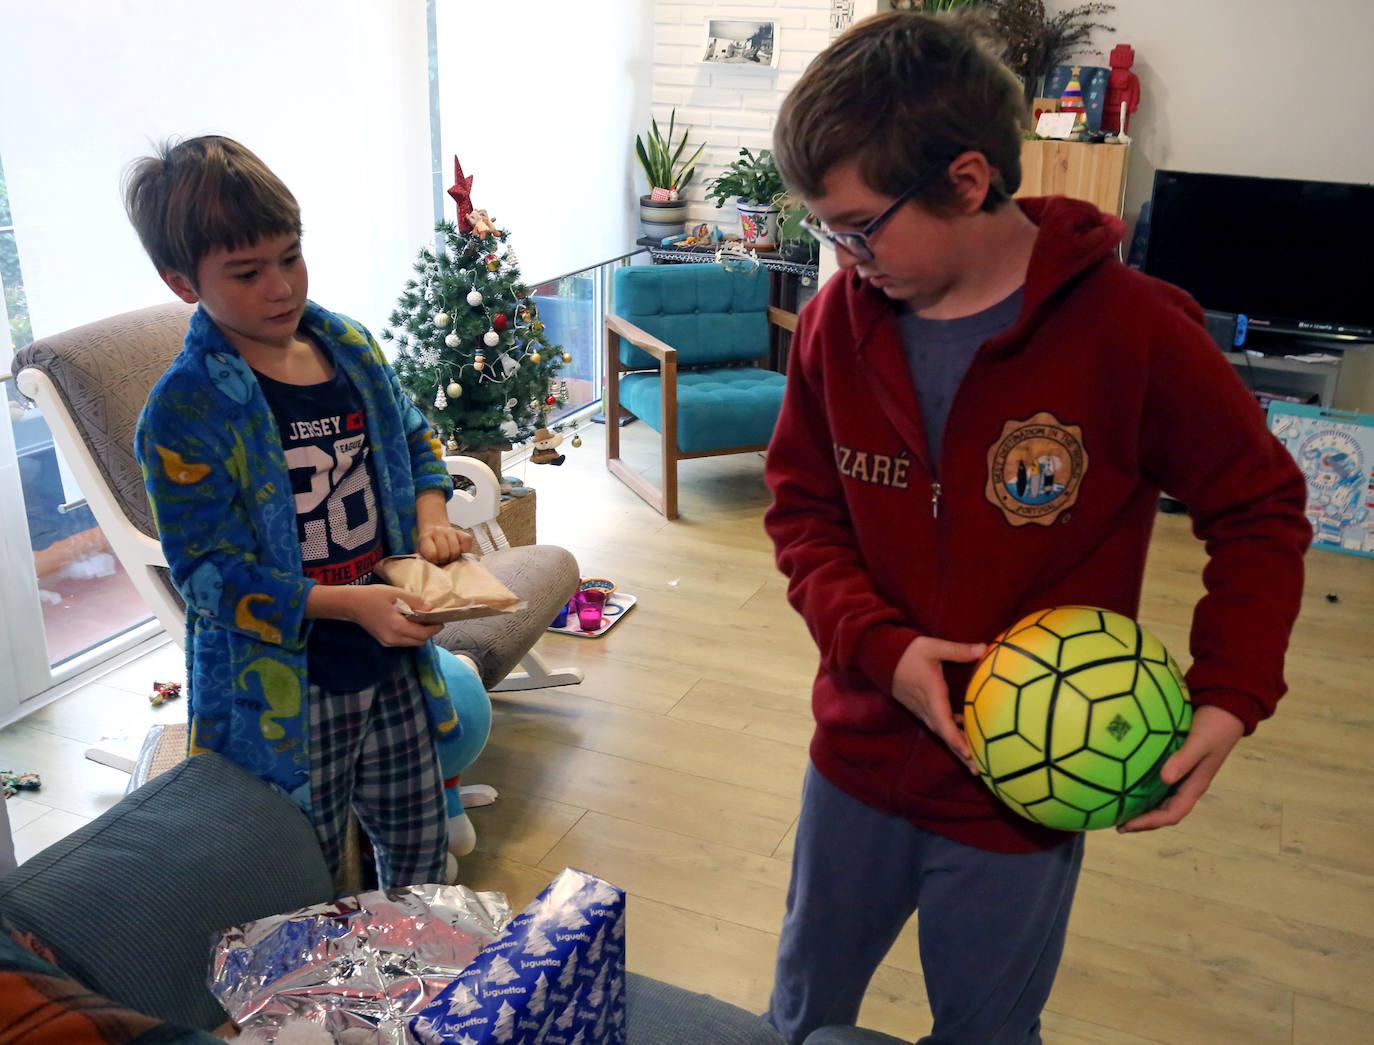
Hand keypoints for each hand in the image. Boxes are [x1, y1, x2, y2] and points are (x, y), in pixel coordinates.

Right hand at [346, 584, 442, 646]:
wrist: (351, 604)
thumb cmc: (373, 596)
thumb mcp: (396, 594)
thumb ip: (414, 602)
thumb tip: (430, 609)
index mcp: (396, 627)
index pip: (422, 634)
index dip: (434, 628)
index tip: (442, 621)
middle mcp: (393, 639)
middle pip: (419, 641)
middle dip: (429, 632)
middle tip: (434, 620)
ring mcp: (387, 642)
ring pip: (411, 643)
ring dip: (420, 634)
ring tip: (423, 620)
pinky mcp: (384, 641)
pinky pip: (403, 641)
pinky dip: (411, 634)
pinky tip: (411, 623)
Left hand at [417, 524, 472, 564]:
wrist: (434, 530)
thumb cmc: (428, 546)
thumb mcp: (420, 552)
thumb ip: (422, 559)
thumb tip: (426, 568)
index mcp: (425, 537)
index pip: (432, 554)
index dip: (434, 560)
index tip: (433, 560)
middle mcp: (438, 531)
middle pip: (445, 554)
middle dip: (444, 560)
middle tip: (442, 559)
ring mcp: (450, 531)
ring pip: (456, 550)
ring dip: (453, 557)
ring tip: (449, 556)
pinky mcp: (462, 532)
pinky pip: (467, 541)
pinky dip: (465, 549)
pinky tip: (459, 551)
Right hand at [891, 636, 987, 774]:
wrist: (882, 657)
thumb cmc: (907, 652)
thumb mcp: (932, 647)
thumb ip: (958, 650)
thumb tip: (984, 649)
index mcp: (931, 695)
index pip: (944, 722)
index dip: (956, 739)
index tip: (968, 754)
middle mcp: (926, 708)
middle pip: (945, 736)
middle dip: (961, 753)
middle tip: (979, 770)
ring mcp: (922, 710)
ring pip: (942, 733)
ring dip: (957, 747)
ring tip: (975, 762)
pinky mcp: (921, 708)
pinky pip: (938, 726)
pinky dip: (952, 734)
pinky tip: (966, 732)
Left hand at [1117, 705, 1243, 831]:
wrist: (1226, 710)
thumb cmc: (1214, 727)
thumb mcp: (1199, 743)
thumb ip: (1184, 759)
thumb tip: (1165, 778)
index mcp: (1195, 786)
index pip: (1172, 814)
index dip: (1150, 823)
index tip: (1126, 826)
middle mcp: (1187, 784)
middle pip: (1163, 812)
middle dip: (1142, 821)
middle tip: (1115, 824)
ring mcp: (1182, 775)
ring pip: (1160, 799)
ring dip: (1141, 806)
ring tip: (1117, 808)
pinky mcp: (1176, 762)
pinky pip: (1157, 781)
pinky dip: (1142, 787)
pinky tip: (1125, 781)